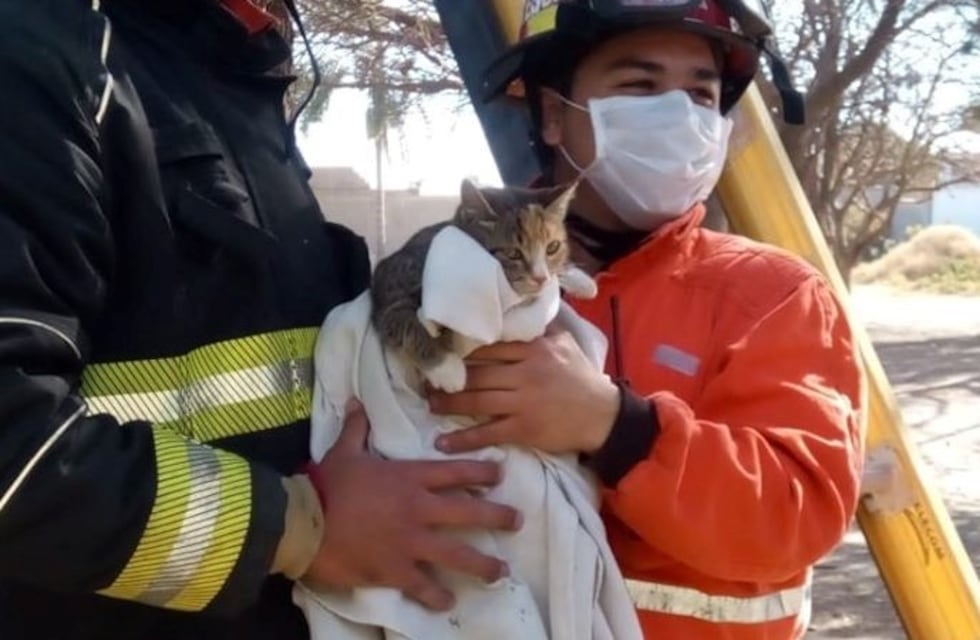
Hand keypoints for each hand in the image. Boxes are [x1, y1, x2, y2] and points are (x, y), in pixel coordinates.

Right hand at [302, 402, 521, 609]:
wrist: (304, 521)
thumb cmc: (326, 484)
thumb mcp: (343, 451)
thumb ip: (357, 428)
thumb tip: (357, 400)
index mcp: (410, 478)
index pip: (457, 472)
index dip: (483, 472)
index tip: (500, 475)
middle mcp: (419, 509)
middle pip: (470, 512)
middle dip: (498, 517)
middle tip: (517, 521)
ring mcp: (410, 542)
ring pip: (458, 555)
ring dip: (483, 565)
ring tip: (500, 573)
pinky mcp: (395, 570)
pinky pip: (424, 587)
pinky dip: (437, 596)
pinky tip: (448, 603)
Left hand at [428, 329, 619, 454]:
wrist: (603, 415)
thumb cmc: (581, 378)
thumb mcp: (564, 343)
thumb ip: (540, 327)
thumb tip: (521, 302)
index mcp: (533, 350)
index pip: (489, 347)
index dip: (462, 350)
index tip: (442, 351)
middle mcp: (525, 373)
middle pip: (477, 372)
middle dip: (448, 376)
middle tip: (426, 378)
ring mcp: (523, 402)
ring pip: (476, 400)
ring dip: (448, 403)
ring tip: (430, 403)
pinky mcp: (524, 429)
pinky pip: (487, 432)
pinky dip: (463, 439)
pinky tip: (442, 443)